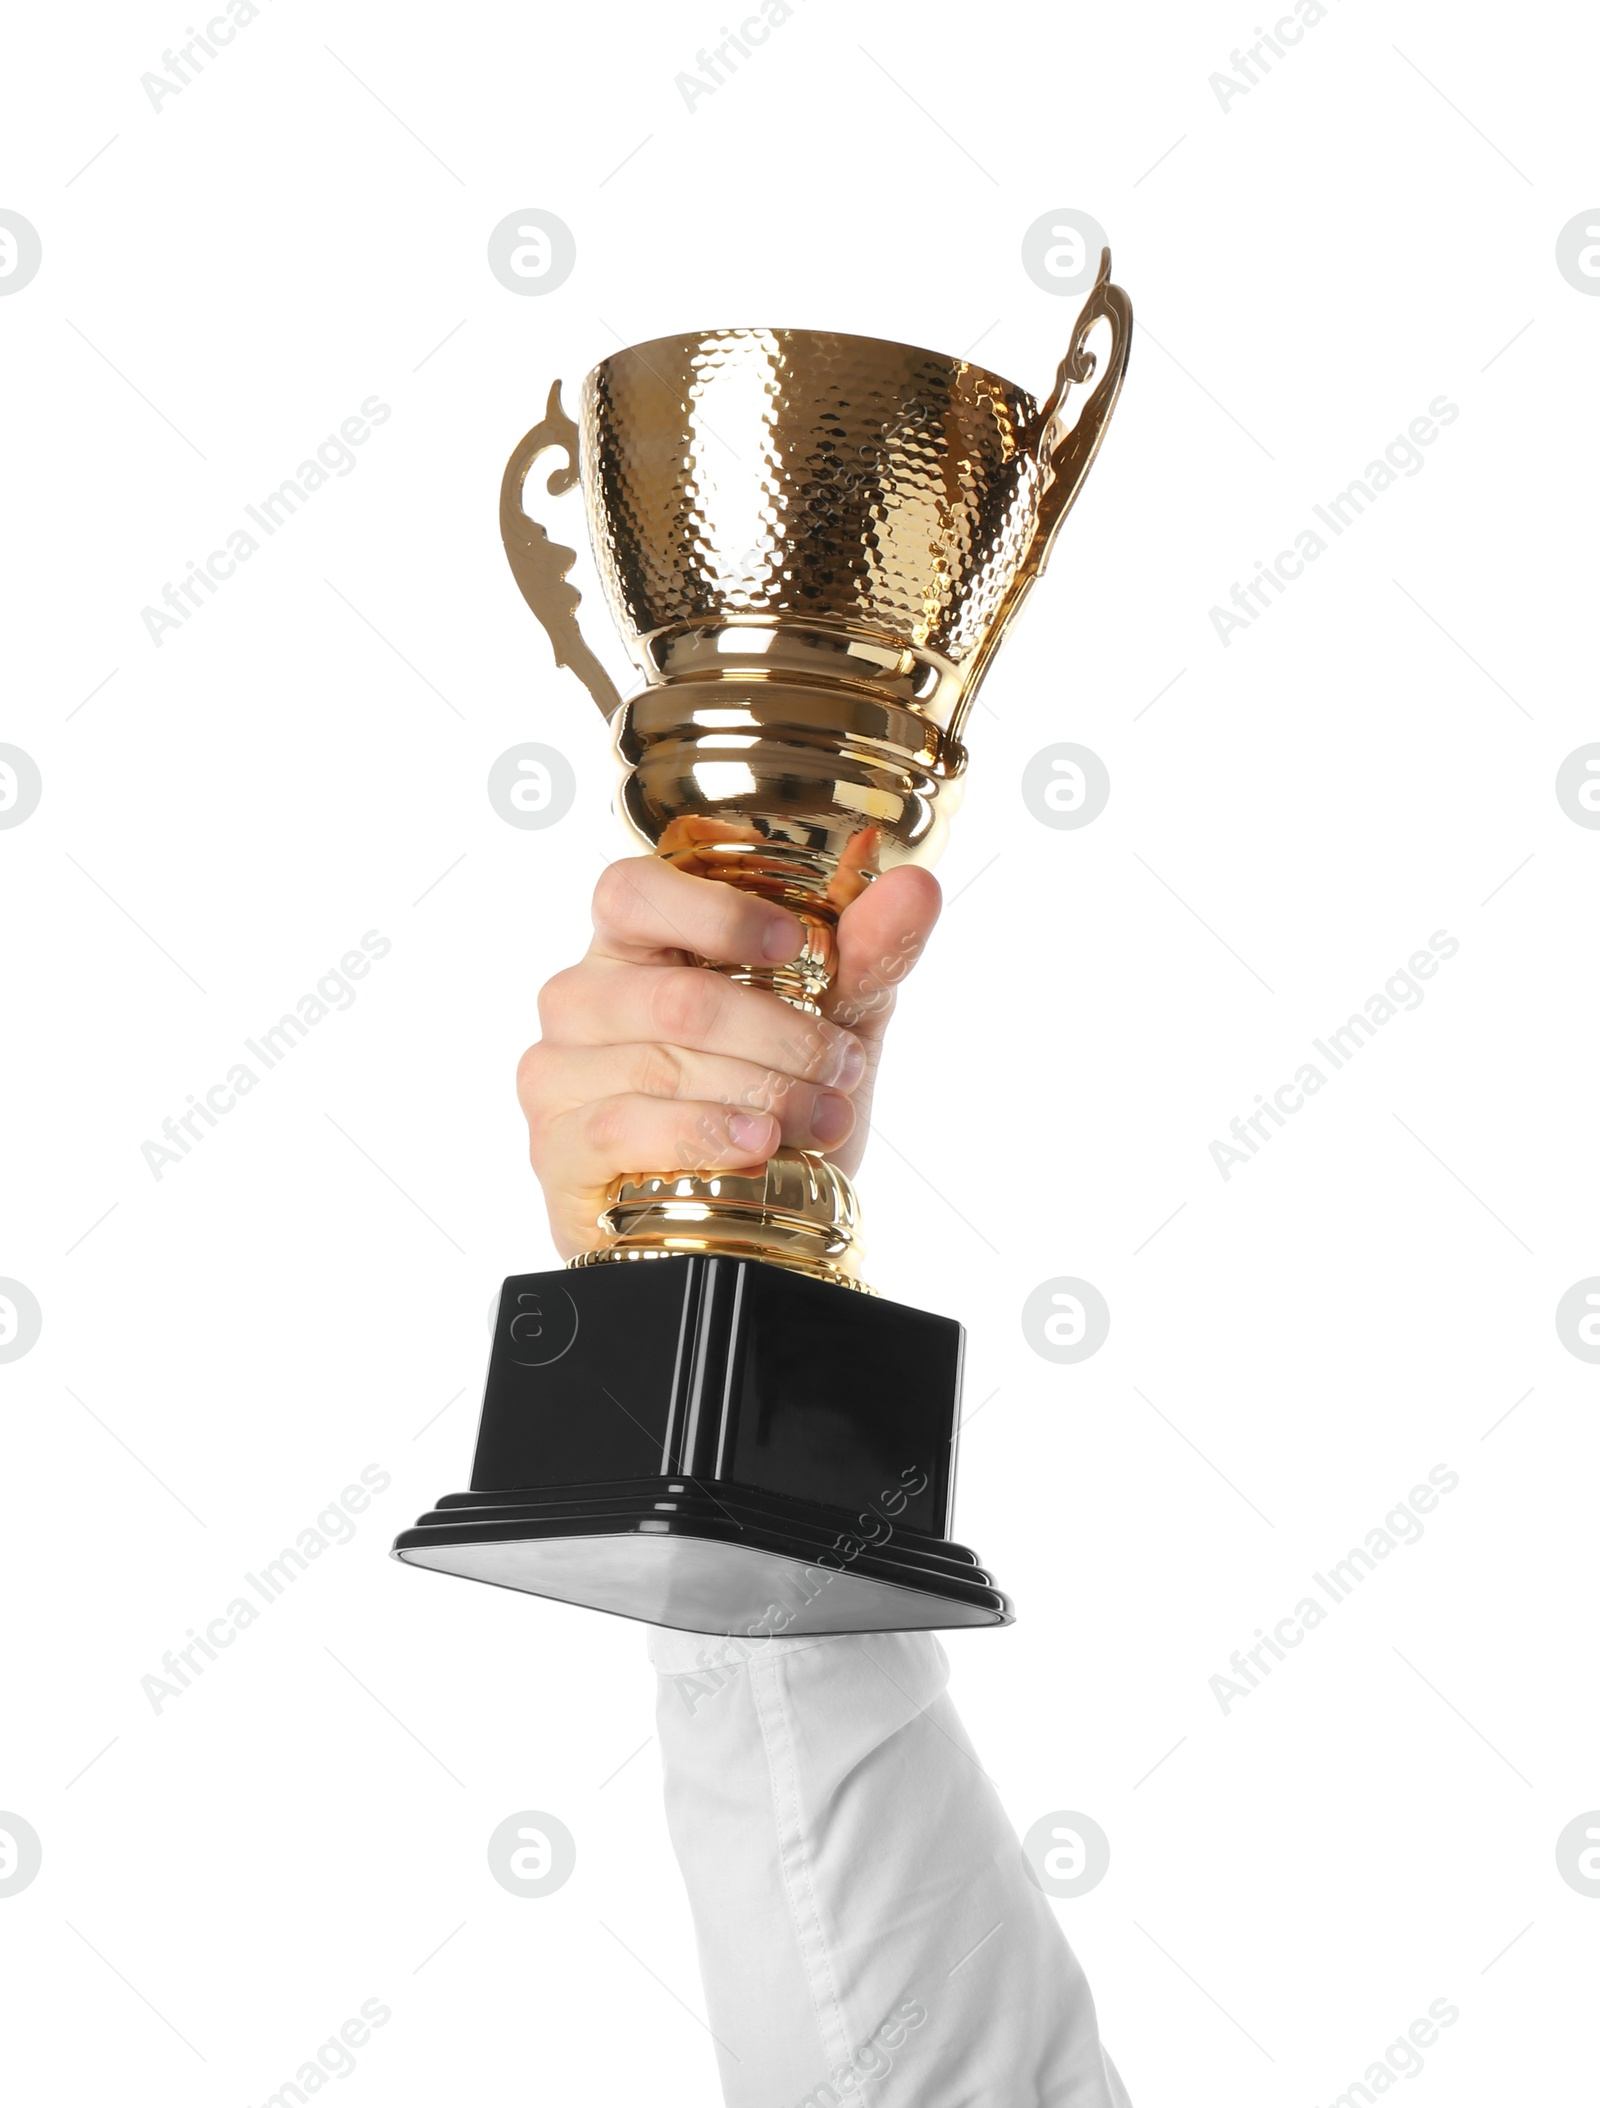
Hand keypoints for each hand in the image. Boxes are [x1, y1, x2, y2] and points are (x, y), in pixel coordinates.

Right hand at [518, 856, 940, 1258]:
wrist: (757, 1224)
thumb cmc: (774, 1099)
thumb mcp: (835, 1021)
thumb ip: (868, 953)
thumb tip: (916, 887)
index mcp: (635, 945)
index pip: (633, 891)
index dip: (713, 912)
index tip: (795, 944)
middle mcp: (581, 998)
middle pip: (678, 997)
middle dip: (782, 1036)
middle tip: (841, 1067)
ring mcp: (557, 1072)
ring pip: (662, 1064)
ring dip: (764, 1093)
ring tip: (824, 1119)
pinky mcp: (554, 1147)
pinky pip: (625, 1127)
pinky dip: (704, 1135)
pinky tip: (755, 1146)